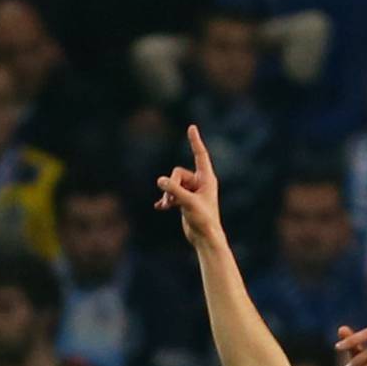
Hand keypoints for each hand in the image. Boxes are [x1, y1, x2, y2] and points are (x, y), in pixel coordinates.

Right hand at [154, 124, 224, 247]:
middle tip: (173, 200)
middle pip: (178, 173)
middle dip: (172, 185)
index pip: (200, 155)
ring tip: (168, 206)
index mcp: (207, 179)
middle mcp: (200, 183)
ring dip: (168, 194)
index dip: (195, 141)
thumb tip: (159, 181)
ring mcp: (192, 191)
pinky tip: (160, 207)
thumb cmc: (203, 220)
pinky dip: (166, 200)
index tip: (192, 127)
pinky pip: (171, 193)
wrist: (205, 238)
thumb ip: (174, 191)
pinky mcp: (185, 201)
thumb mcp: (187, 203)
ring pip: (172, 183)